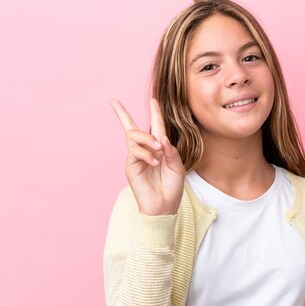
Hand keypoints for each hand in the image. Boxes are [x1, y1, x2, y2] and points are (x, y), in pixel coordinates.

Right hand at [110, 97, 184, 215]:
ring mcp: (136, 158)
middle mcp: (146, 150)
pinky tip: (155, 163)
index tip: (153, 98)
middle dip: (126, 116)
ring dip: (147, 139)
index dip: (154, 112)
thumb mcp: (177, 166)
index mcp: (159, 148)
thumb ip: (171, 151)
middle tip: (150, 125)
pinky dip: (146, 154)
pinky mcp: (131, 166)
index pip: (155, 126)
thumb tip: (162, 138)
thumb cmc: (172, 188)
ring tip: (158, 150)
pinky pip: (134, 151)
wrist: (164, 207)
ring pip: (134, 136)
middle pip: (133, 128)